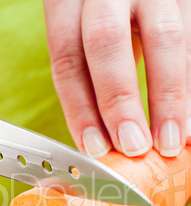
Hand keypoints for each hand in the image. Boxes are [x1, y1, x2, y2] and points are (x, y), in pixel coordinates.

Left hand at [43, 0, 190, 157]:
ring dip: (170, 97)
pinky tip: (188, 119)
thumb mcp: (84, 37)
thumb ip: (90, 77)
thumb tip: (102, 140)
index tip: (96, 148)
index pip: (68, 57)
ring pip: (166, 37)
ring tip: (170, 141)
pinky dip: (190, 83)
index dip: (80, 109)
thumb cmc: (100, 16)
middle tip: (134, 147)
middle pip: (107, 41)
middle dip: (120, 102)